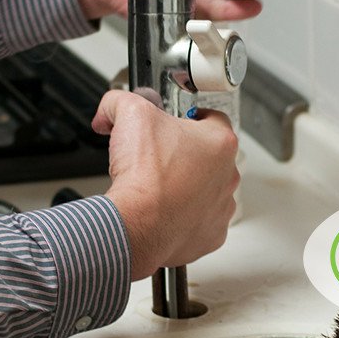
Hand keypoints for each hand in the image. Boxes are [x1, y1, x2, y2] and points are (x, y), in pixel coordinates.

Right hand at [93, 90, 238, 279]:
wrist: (136, 225)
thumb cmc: (144, 176)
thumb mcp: (129, 114)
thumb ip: (121, 101)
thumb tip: (111, 108)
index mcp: (220, 142)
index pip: (212, 118)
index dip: (189, 117)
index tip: (174, 123)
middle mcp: (228, 175)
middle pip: (209, 156)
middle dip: (185, 153)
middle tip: (159, 155)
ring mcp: (221, 208)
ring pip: (207, 189)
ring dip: (187, 186)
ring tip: (158, 186)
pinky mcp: (211, 235)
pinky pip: (200, 221)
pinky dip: (183, 216)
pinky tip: (163, 210)